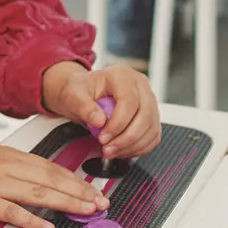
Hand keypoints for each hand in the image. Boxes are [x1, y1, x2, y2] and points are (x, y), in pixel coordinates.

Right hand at [0, 140, 107, 227]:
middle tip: (102, 203)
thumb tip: (34, 177)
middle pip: (51, 179)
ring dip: (66, 203)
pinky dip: (31, 219)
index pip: (50, 167)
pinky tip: (47, 226)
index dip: (75, 180)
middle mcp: (5, 165)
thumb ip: (10, 166)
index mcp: (8, 154)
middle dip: (80, 191)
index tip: (93, 190)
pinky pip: (10, 211)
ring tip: (87, 212)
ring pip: (38, 192)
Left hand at [39, 61, 161, 160]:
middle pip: (145, 116)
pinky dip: (139, 147)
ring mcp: (149, 100)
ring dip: (132, 145)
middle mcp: (140, 85)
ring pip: (151, 128)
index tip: (103, 138)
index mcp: (122, 75)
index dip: (118, 124)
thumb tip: (99, 121)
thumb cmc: (81, 92)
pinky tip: (122, 150)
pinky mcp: (151, 115)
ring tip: (112, 151)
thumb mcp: (74, 95)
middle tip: (107, 149)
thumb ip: (84, 107)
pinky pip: (153, 135)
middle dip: (126, 138)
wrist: (84, 94)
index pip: (129, 101)